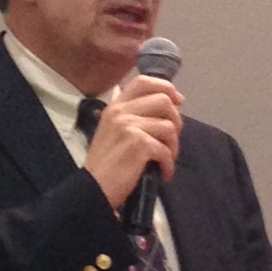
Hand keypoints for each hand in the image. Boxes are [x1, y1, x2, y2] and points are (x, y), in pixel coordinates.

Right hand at [83, 75, 183, 208]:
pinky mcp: (138, 144)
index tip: (178, 101)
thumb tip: (165, 107)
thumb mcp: (113, 131)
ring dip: (173, 147)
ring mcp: (129, 126)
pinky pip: (166, 149)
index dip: (166, 87)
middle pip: (164, 100)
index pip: (144, 82)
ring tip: (165, 160)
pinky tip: (163, 173)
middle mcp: (121, 112)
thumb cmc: (106, 164)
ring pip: (169, 126)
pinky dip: (169, 164)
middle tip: (171, 141)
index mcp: (115, 106)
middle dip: (176, 121)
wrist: (93, 188)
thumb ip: (133, 116)